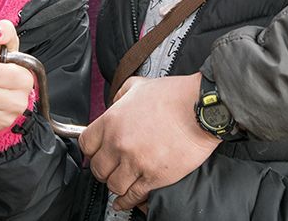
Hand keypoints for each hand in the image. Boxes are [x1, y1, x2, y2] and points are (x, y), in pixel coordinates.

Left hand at [79, 73, 219, 210]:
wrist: (201, 109)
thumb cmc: (175, 96)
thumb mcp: (139, 86)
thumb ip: (121, 94)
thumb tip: (114, 102)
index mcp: (112, 121)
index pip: (86, 144)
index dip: (92, 151)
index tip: (97, 153)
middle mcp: (119, 143)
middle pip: (97, 168)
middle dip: (104, 169)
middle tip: (111, 168)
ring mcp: (135, 162)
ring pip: (113, 185)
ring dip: (116, 185)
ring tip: (122, 182)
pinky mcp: (154, 176)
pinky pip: (132, 196)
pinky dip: (127, 201)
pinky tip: (125, 201)